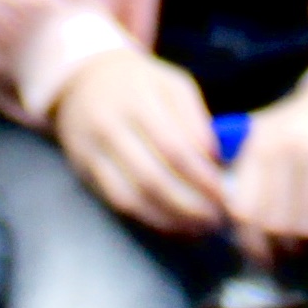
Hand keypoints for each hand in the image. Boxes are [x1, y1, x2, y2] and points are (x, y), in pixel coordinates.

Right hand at [47, 43, 226, 237]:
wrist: (84, 80)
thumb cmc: (140, 83)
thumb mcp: (173, 85)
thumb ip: (195, 120)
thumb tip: (215, 162)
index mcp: (138, 100)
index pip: (173, 148)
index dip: (201, 177)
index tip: (223, 193)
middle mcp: (110, 127)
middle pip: (152, 179)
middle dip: (189, 205)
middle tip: (215, 218)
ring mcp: (92, 151)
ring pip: (132, 198)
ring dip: (169, 219)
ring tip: (198, 228)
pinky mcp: (84, 170)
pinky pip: (118, 203)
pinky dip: (148, 219)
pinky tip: (172, 224)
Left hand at [226, 83, 307, 256]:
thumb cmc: (306, 128)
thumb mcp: (267, 138)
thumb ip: (245, 175)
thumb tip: (233, 227)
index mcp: (259, 144)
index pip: (245, 211)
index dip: (251, 242)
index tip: (262, 256)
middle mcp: (287, 146)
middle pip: (277, 224)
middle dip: (285, 246)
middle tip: (293, 250)